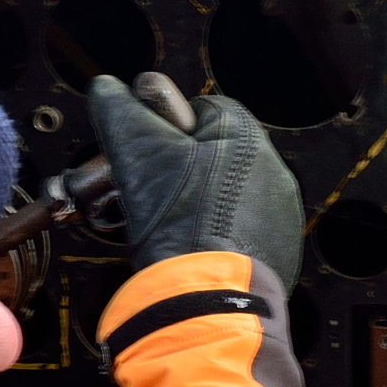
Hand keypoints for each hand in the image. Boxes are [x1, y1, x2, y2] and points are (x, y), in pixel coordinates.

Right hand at [87, 75, 302, 286]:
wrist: (207, 298)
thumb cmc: (178, 223)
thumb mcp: (135, 151)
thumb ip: (119, 110)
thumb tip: (107, 89)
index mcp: (246, 135)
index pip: (201, 113)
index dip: (165, 132)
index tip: (149, 155)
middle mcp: (272, 169)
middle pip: (214, 154)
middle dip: (181, 170)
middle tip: (155, 194)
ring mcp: (279, 213)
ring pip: (227, 194)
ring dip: (200, 203)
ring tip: (173, 225)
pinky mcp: (277, 249)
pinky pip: (240, 230)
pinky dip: (218, 235)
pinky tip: (195, 248)